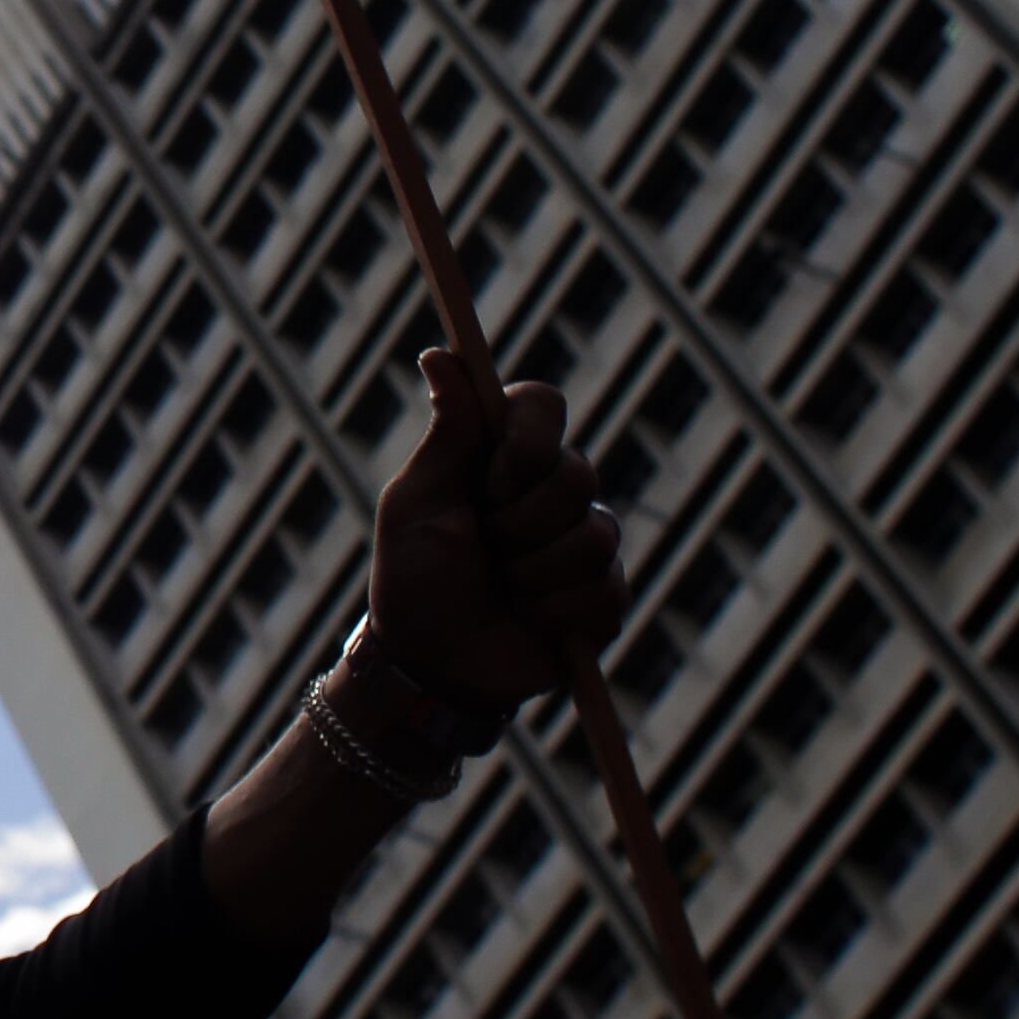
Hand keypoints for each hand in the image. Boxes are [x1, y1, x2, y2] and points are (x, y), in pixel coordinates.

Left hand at [368, 350, 622, 712]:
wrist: (432, 663)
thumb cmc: (413, 577)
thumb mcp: (416, 504)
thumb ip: (445, 435)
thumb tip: (438, 354)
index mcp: (503, 456)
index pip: (543, 404)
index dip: (528, 438)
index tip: (493, 478)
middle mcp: (553, 489)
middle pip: (576, 472)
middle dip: (518, 521)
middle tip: (485, 546)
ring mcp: (585, 541)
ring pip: (594, 535)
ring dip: (532, 572)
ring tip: (503, 586)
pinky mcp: (604, 596)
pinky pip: (604, 589)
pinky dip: (554, 611)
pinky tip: (529, 618)